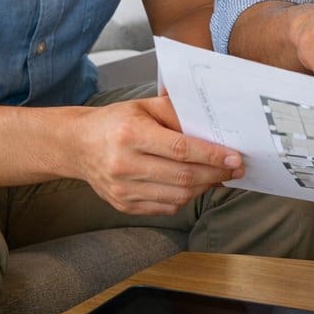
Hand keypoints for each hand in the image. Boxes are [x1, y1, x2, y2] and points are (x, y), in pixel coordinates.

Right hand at [75, 95, 245, 214]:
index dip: (212, 156)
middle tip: (236, 169)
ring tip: (218, 176)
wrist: (78, 145)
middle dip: (216, 174)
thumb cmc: (117, 121)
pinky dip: (186, 198)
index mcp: (131, 135)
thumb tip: (213, 128)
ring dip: (204, 187)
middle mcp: (124, 165)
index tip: (234, 157)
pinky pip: (165, 207)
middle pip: (182, 177)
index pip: (181, 149)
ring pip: (177, 196)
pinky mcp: (123, 205)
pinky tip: (194, 185)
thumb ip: (178, 113)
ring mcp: (122, 189)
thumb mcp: (145, 106)